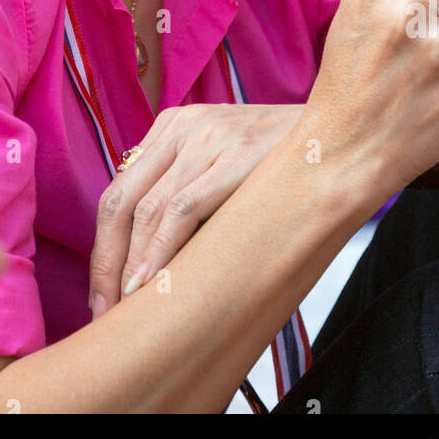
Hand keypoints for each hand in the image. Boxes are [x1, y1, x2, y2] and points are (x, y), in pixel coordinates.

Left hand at [89, 102, 302, 315]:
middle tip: (103, 311)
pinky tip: (154, 281)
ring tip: (127, 307)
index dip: (102, 249)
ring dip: (131, 265)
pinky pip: (183, 208)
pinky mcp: (234, 155)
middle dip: (106, 263)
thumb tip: (147, 262)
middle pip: (121, 201)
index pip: (118, 193)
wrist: (339, 131)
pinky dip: (161, 249)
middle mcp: (182, 128)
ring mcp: (207, 138)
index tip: (100, 295)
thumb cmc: (279, 161)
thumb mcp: (222, 163)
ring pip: (147, 208)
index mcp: (171, 127)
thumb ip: (186, 190)